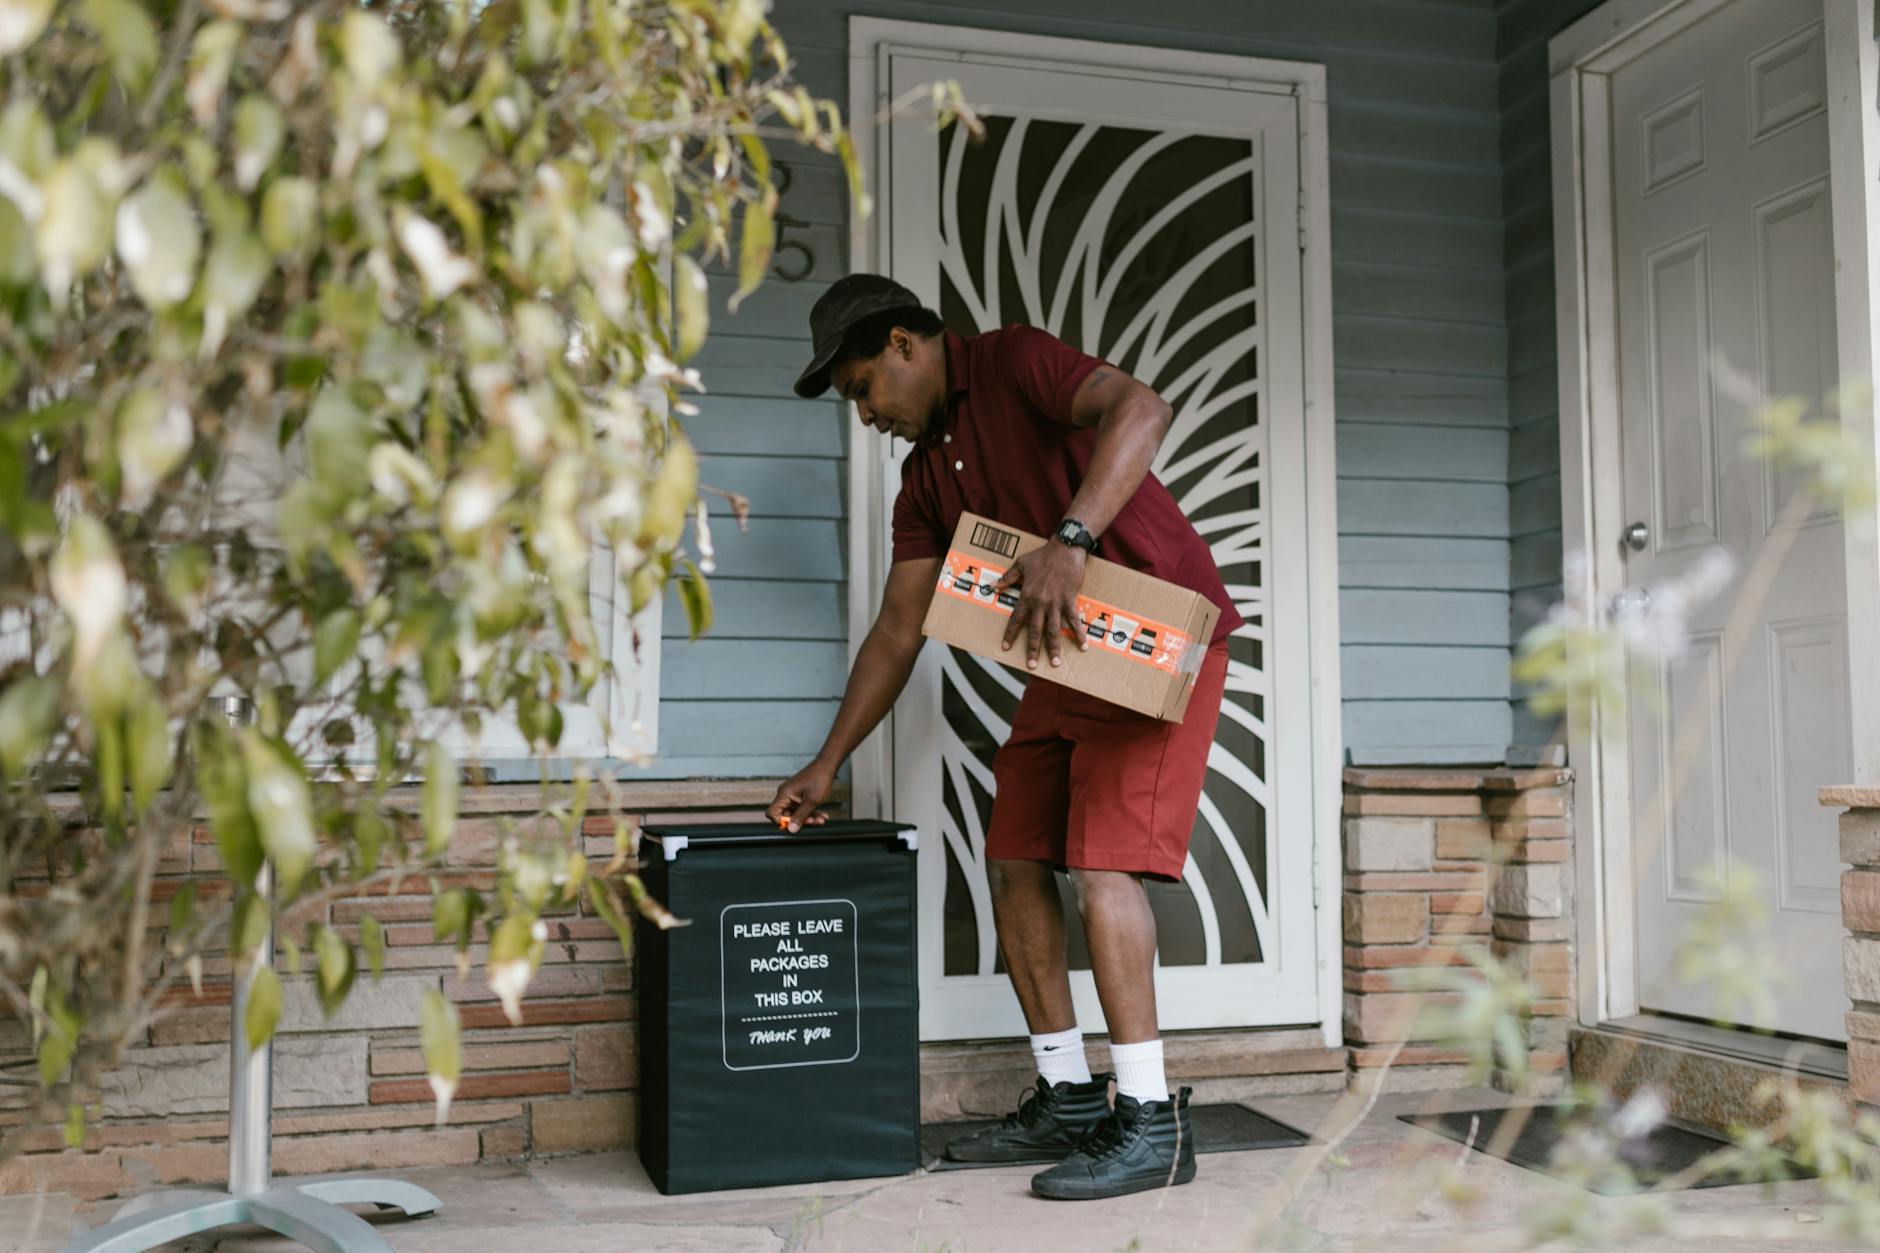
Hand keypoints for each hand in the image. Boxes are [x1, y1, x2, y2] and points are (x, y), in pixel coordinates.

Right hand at [766, 759, 834, 832]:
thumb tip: (791, 830)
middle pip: (786, 815)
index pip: (772, 813)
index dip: (781, 822)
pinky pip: (802, 808)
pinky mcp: (800, 796)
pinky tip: (822, 816)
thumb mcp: (811, 801)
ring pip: (797, 813)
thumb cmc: (819, 779)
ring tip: (821, 820)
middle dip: (800, 821)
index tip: (795, 825)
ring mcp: (793, 795)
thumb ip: (801, 816)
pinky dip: (811, 813)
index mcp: (784, 794)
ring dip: (809, 818)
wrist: (828, 765)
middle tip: (814, 822)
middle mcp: (785, 795)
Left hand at [996, 542, 1089, 670]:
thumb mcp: (1021, 564)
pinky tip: (1083, 645)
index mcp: (1027, 596)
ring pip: (1053, 630)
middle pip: (1035, 630)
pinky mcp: (1070, 600)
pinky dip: (1079, 633)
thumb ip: (1007, 578)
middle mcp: (1040, 603)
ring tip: (1055, 663)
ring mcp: (1056, 603)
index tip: (1006, 647)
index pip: (1016, 619)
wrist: (1064, 548)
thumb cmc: (1042, 555)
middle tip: (1031, 665)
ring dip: (1054, 648)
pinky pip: (1074, 620)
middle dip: (1032, 649)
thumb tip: (993, 586)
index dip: (1010, 634)